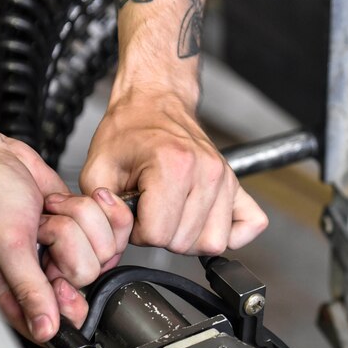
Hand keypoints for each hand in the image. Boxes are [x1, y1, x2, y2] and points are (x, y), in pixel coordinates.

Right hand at [0, 135, 132, 341]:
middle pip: (89, 273)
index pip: (58, 320)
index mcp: (17, 291)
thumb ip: (28, 288)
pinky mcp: (84, 227)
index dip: (68, 299)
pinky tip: (64, 201)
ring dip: (79, 218)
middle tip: (40, 227)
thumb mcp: (6, 244)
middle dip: (69, 240)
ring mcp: (68, 250)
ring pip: (104, 247)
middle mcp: (45, 275)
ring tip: (47, 211)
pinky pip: (113, 225)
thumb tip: (44, 331)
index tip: (58, 275)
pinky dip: (94, 205)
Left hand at [80, 90, 267, 254]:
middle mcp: (206, 172)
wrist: (155, 104)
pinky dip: (231, 234)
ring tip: (173, 213)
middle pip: (184, 243)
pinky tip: (204, 221)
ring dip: (188, 237)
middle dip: (161, 235)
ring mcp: (226, 178)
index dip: (136, 231)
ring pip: (214, 242)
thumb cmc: (128, 133)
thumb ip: (101, 209)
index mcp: (172, 165)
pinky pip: (250, 226)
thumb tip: (116, 237)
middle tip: (150, 209)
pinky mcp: (237, 184)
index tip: (133, 210)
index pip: (157, 235)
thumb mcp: (97, 168)